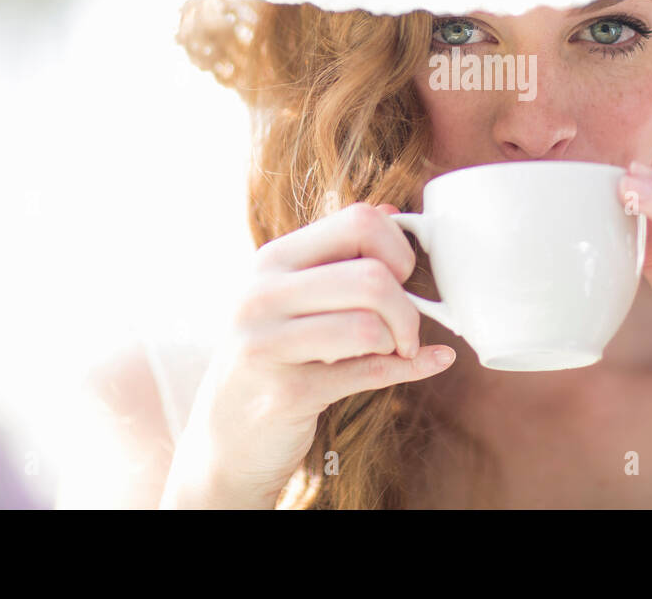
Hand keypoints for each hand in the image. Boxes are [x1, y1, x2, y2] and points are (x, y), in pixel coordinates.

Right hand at [160, 202, 456, 508]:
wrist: (225, 439)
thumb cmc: (276, 358)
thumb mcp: (295, 298)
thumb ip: (340, 257)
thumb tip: (395, 213)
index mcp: (273, 259)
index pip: (359, 221)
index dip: (398, 250)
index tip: (401, 280)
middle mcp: (262, 294)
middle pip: (372, 277)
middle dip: (407, 308)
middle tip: (405, 332)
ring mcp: (267, 344)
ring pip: (370, 326)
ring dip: (401, 343)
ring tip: (394, 351)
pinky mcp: (284, 394)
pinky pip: (368, 372)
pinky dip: (410, 368)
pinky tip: (426, 362)